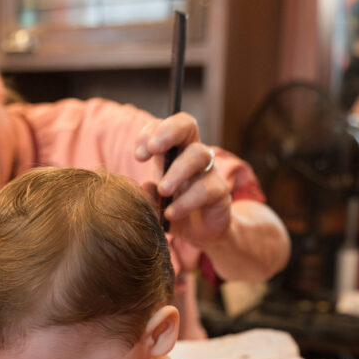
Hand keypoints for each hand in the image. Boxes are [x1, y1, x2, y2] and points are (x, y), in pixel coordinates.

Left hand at [135, 112, 230, 246]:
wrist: (201, 233)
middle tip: (152, 149)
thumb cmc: (174, 210)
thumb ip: (147, 195)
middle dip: (168, 132)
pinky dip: (186, 202)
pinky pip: (205, 189)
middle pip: (187, 125)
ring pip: (198, 155)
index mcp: (172, 151)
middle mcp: (192, 154)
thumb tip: (145, 187)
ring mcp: (209, 170)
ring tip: (163, 190)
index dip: (151, 132)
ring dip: (177, 171)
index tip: (139, 156)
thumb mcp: (154, 203)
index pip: (163, 127)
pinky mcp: (220, 190)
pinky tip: (171, 214)